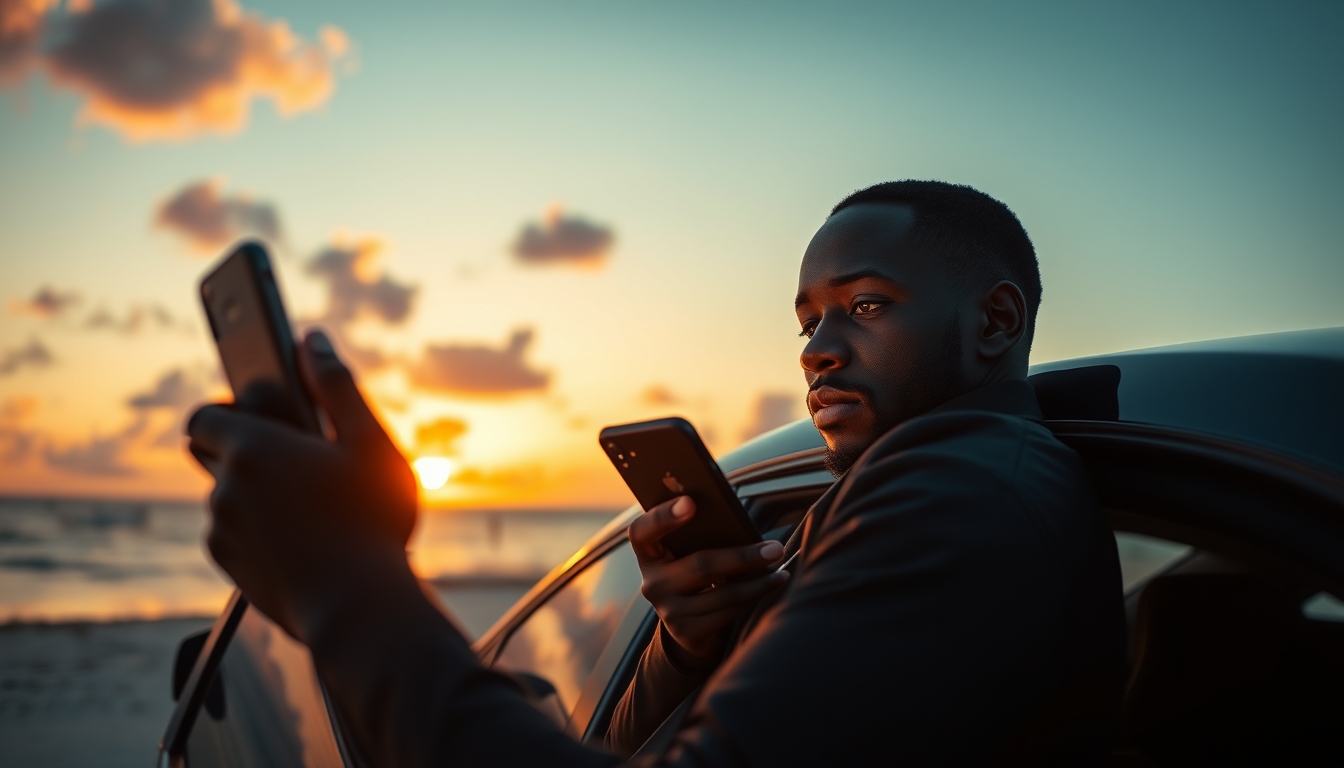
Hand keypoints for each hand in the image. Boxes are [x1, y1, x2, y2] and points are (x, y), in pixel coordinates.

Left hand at [186, 331, 418, 642]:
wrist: (358, 609)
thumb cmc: (371, 523)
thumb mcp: (369, 444)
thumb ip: (337, 386)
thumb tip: (312, 341)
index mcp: (253, 448)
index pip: (206, 412)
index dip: (230, 407)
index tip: (261, 410)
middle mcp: (225, 487)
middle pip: (211, 451)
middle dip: (242, 445)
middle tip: (292, 453)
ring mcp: (223, 530)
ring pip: (227, 494)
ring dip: (256, 490)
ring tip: (314, 502)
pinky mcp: (231, 565)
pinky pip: (235, 533)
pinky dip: (259, 528)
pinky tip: (306, 536)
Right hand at [628, 496, 788, 664]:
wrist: (691, 626)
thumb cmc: (697, 575)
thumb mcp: (689, 554)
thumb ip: (700, 536)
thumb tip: (739, 523)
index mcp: (649, 554)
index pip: (643, 531)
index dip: (663, 516)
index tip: (691, 503)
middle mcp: (652, 583)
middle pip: (700, 565)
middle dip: (743, 557)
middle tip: (774, 549)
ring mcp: (668, 611)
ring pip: (723, 593)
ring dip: (758, 581)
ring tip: (779, 569)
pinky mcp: (687, 633)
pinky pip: (728, 612)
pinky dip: (754, 597)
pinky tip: (770, 586)